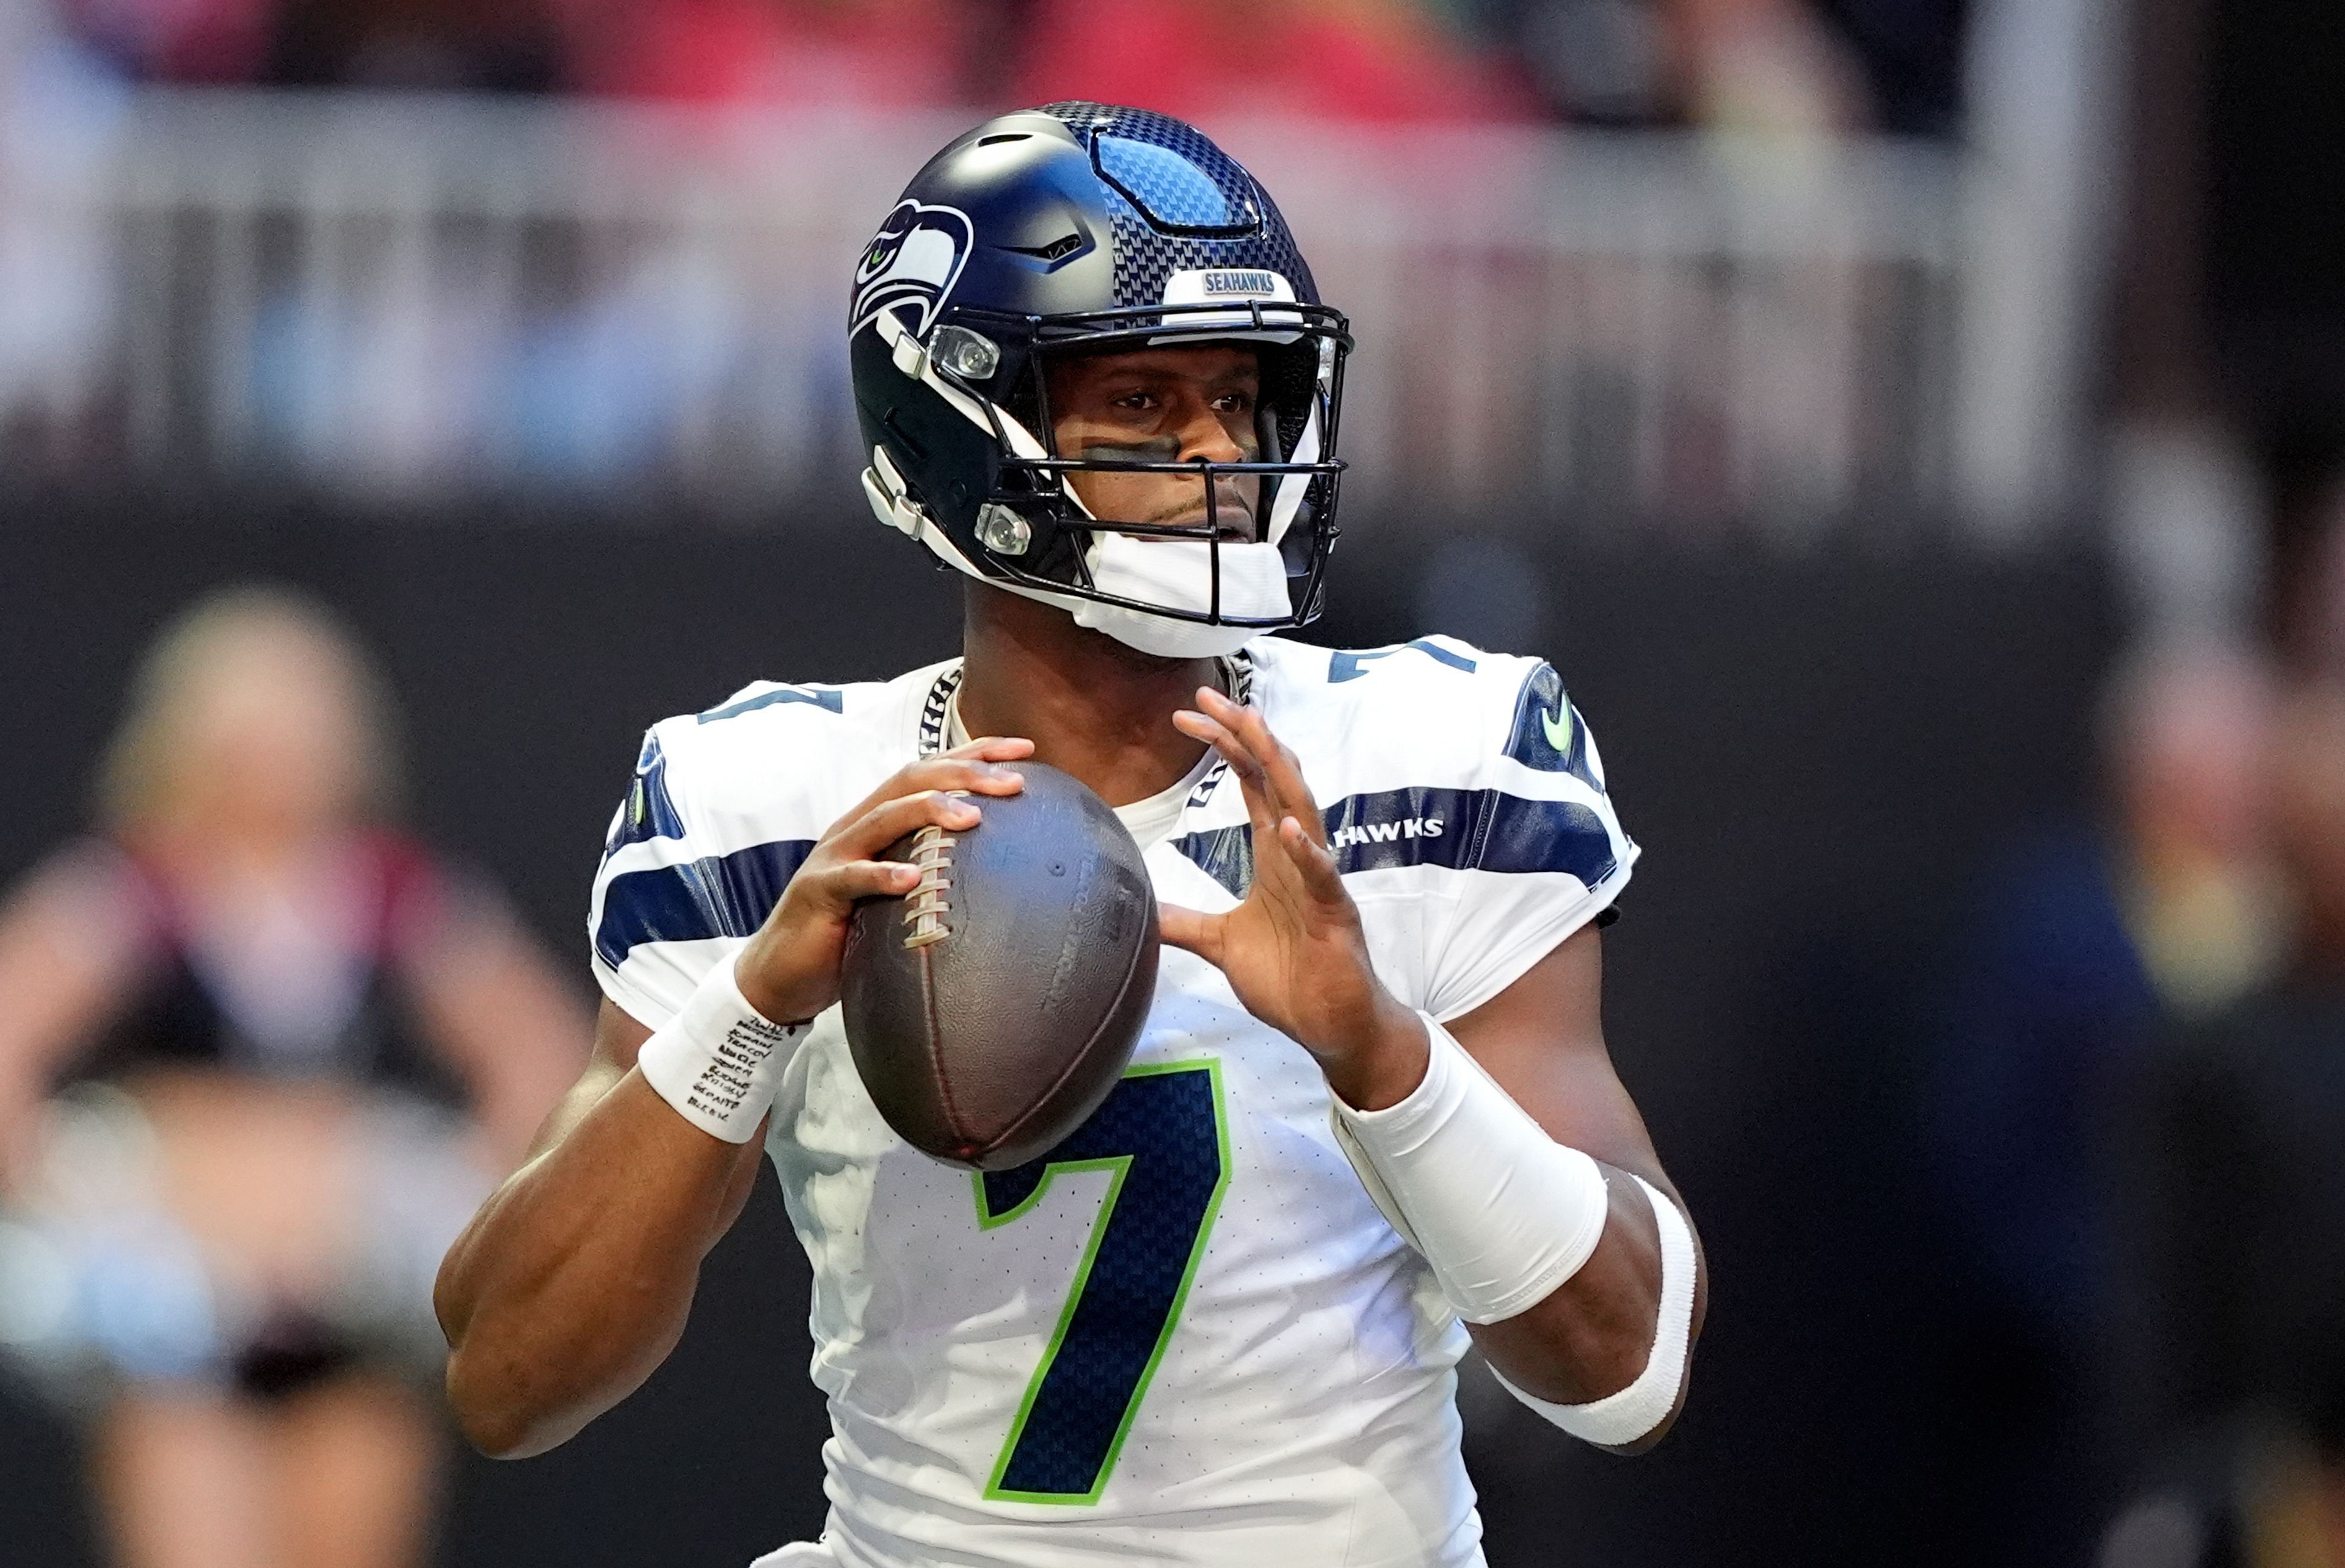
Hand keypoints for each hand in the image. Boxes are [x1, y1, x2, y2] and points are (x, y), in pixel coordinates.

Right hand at [732, 738, 1030, 1023]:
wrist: (782, 972)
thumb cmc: (849, 932)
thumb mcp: (898, 892)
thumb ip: (933, 869)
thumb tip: (1003, 869)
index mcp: (879, 820)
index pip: (930, 771)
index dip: (976, 754)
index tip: (1027, 752)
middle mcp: (856, 827)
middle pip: (910, 780)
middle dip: (965, 773)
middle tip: (1015, 782)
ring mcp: (834, 856)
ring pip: (883, 817)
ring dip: (929, 810)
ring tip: (973, 816)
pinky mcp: (818, 892)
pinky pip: (851, 879)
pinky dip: (881, 875)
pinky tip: (911, 879)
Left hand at [1159, 689, 1426, 1108]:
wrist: (1331, 1027)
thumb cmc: (1290, 981)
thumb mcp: (1221, 944)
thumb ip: (1183, 921)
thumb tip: (1139, 910)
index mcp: (1275, 855)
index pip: (1251, 783)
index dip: (1224, 746)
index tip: (1189, 715)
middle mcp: (1299, 856)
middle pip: (1274, 780)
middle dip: (1245, 737)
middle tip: (1212, 698)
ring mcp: (1320, 882)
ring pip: (1303, 812)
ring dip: (1279, 771)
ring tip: (1256, 731)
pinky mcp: (1336, 916)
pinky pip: (1324, 878)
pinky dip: (1309, 853)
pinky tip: (1291, 830)